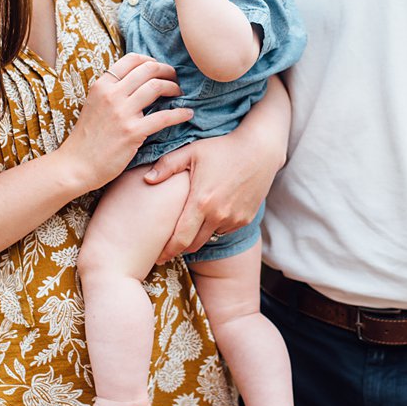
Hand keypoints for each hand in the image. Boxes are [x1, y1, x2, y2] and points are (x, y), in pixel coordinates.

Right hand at [58, 54, 191, 192]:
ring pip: (157, 87)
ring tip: (180, 93)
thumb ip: (112, 92)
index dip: (151, 60)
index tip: (160, 69)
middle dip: (167, 71)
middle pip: (148, 69)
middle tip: (175, 79)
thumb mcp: (94, 105)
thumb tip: (137, 82)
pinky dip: (180, 114)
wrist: (76, 165)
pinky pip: (164, 117)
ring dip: (174, 88)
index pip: (132, 59)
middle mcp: (111, 94)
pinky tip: (188, 114)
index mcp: (102, 85)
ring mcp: (122, 113)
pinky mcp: (132, 132)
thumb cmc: (87, 138)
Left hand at [144, 130, 280, 262]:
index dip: (168, 251)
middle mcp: (219, 215)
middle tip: (168, 248)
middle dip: (180, 248)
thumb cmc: (222, 148)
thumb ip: (166, 166)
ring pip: (210, 236)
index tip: (158, 257)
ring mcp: (234, 219)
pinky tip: (213, 212)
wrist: (259, 150)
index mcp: (201, 202)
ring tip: (192, 224)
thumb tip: (146, 180)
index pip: (181, 238)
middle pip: (194, 244)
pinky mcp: (246, 219)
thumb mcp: (191, 152)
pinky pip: (225, 229)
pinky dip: (216, 226)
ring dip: (199, 234)